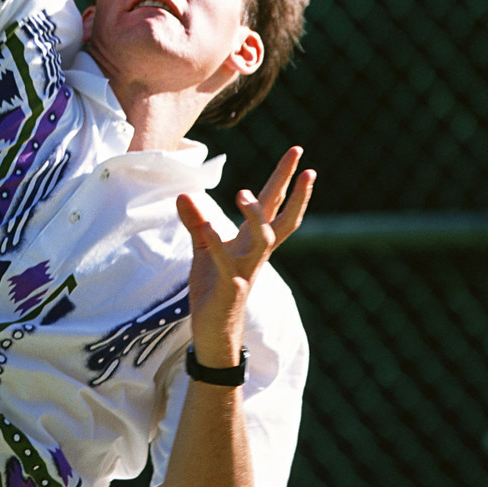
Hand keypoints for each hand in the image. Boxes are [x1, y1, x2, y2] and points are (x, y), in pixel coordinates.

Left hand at [176, 146, 314, 368]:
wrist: (213, 332)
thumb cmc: (213, 288)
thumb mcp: (203, 249)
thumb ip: (196, 222)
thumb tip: (183, 194)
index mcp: (252, 241)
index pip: (274, 205)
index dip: (286, 180)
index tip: (299, 154)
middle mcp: (255, 252)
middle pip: (280, 217)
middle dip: (294, 191)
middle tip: (304, 164)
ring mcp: (245, 268)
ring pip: (262, 238)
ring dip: (254, 215)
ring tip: (242, 193)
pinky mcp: (229, 285)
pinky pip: (224, 261)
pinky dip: (215, 242)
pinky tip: (207, 226)